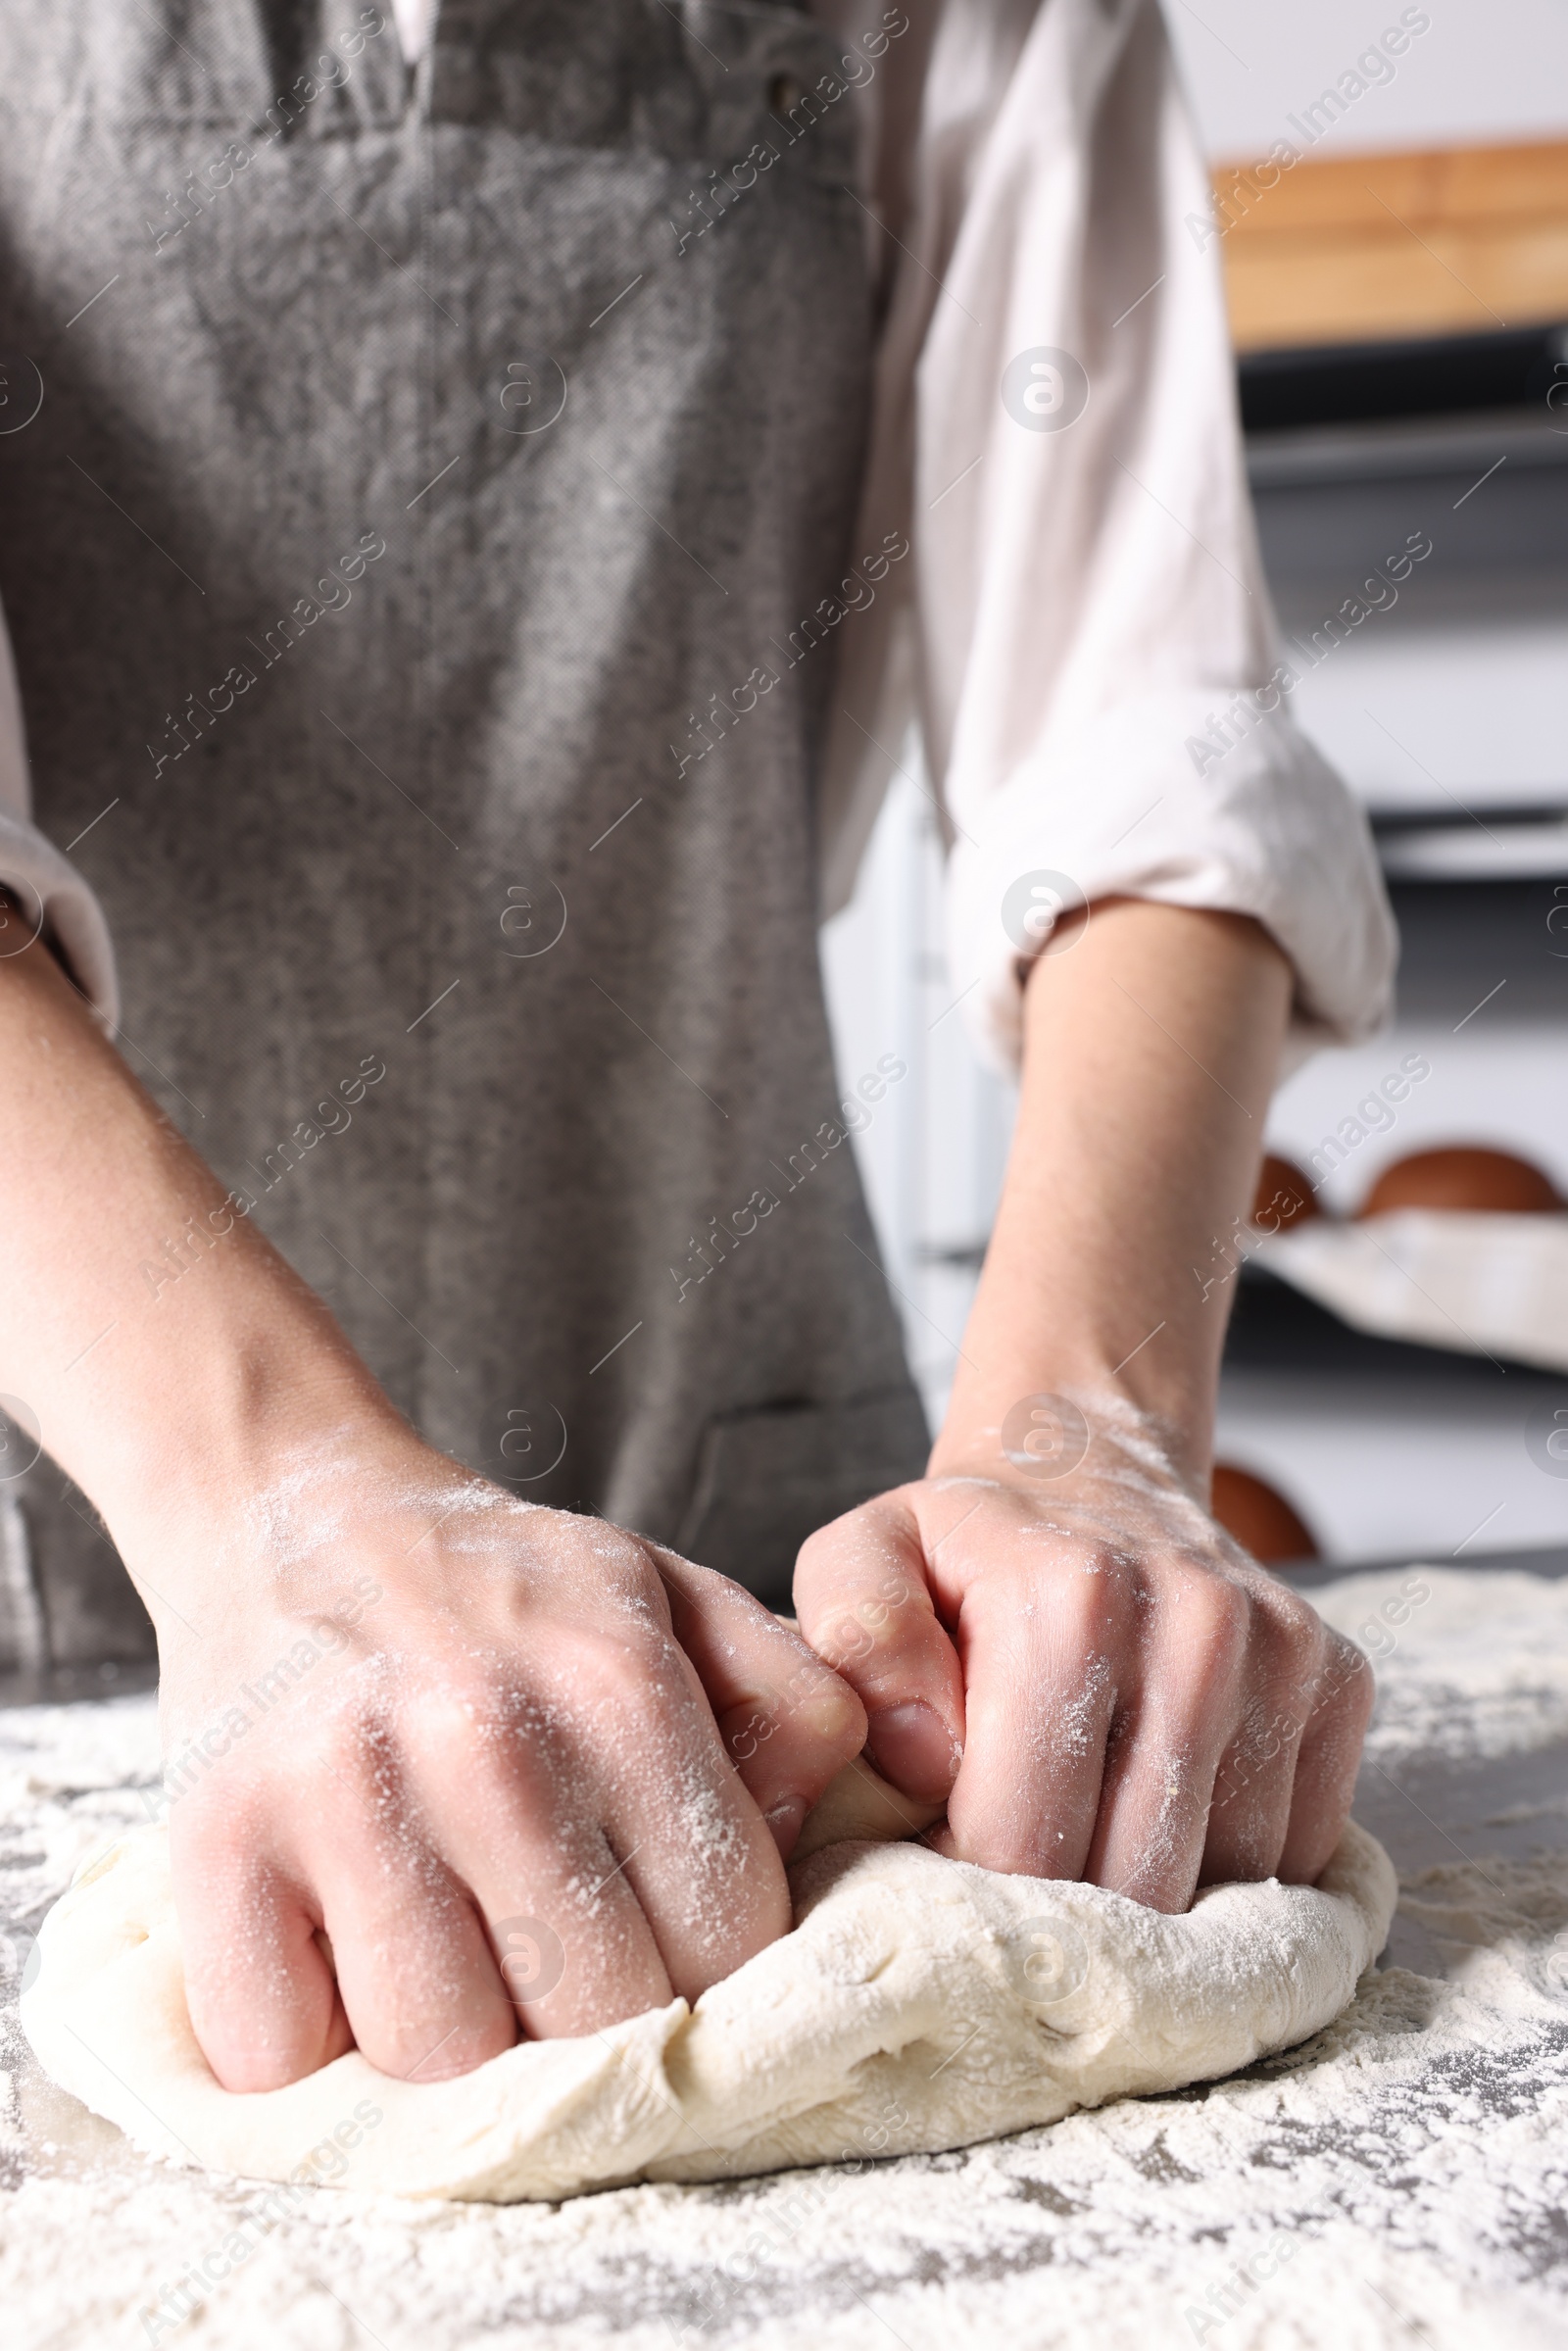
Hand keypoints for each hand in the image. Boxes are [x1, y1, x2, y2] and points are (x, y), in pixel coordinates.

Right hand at [143, 1437, 863, 2090]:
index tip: (670, 1944)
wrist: (290, 1513)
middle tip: (560, 1962)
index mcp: (614, 1681)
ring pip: (439, 2054)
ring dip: (457, 2043)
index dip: (712, 1971)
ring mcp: (337, 1794)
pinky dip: (316, 2047)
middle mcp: (483, 1736)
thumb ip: (792, 1706)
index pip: (725, 1941)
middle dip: (596, 2021)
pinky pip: (281, 2055)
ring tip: (455, 1958)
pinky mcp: (214, 1847)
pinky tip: (345, 1965)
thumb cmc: (504, 1589)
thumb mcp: (677, 1599)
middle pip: (593, 2019)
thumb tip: (817, 1840)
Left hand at [793, 1397, 1371, 1911]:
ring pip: (1227, 1882)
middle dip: (1064, 1906)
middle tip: (1018, 1863)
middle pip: (1135, 1883)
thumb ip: (859, 1641)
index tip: (945, 1855)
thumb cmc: (966, 1553)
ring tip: (1091, 1821)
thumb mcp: (863, 1562)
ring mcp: (1285, 1653)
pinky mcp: (1342, 1684)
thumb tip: (929, 1754)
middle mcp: (1201, 1621)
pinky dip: (1233, 1863)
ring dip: (1154, 1888)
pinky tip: (1167, 1806)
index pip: (1025, 1846)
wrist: (1086, 1473)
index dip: (969, 1882)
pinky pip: (1300, 1854)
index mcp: (1074, 1599)